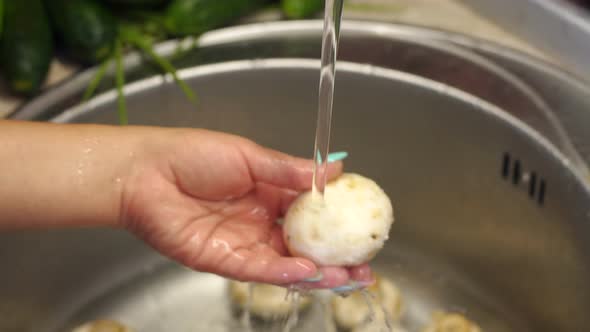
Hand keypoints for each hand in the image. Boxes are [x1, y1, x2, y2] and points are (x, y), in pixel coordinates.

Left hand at [120, 129, 372, 287]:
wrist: (144, 172)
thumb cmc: (191, 155)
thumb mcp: (250, 156)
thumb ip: (290, 170)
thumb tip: (336, 169)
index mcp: (267, 193)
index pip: (310, 212)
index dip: (337, 221)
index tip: (362, 225)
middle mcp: (259, 221)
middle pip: (305, 245)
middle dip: (336, 257)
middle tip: (365, 264)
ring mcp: (243, 243)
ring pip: (287, 263)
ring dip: (318, 272)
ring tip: (349, 276)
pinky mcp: (223, 261)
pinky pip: (260, 269)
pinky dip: (285, 272)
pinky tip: (310, 272)